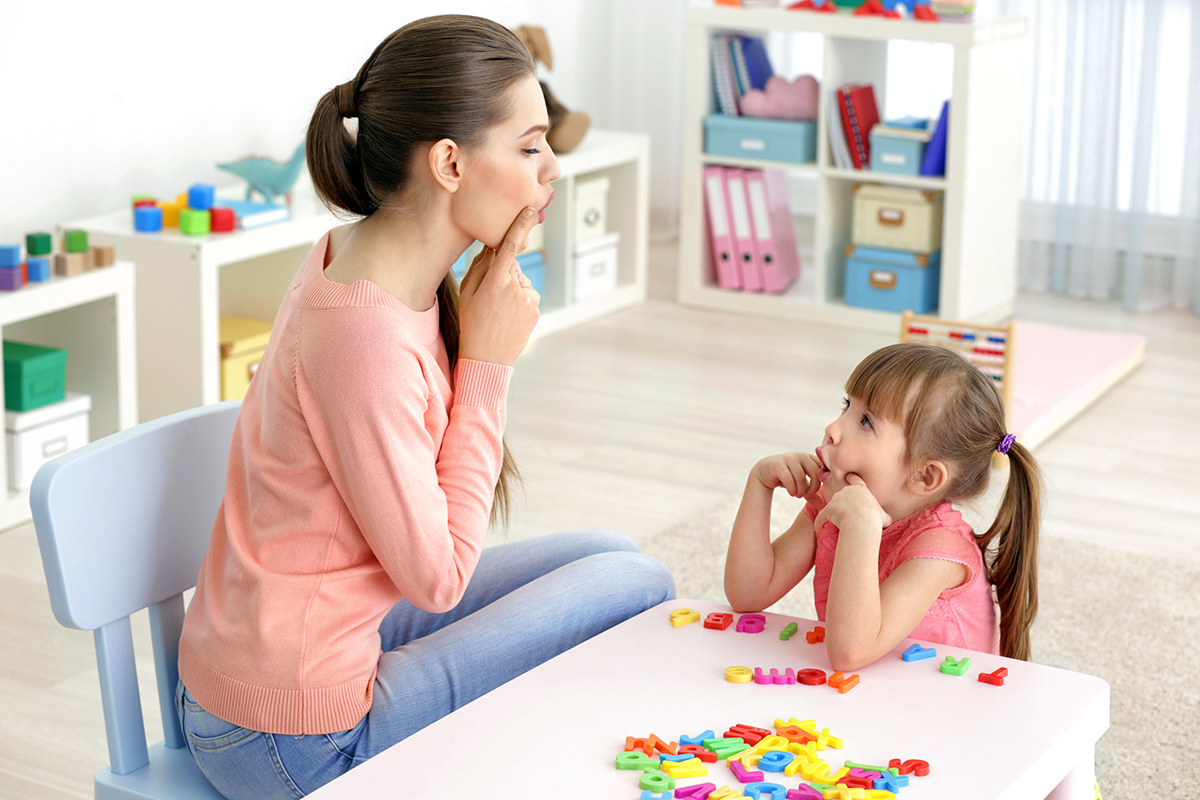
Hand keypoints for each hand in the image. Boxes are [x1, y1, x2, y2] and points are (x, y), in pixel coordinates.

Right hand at [458, 208, 541, 365]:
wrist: (487, 357)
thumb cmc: (472, 322)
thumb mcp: (467, 293)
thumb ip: (479, 266)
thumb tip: (492, 246)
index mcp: (495, 281)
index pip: (509, 247)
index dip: (519, 226)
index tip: (530, 210)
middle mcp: (514, 288)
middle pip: (513, 266)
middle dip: (504, 272)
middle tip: (490, 296)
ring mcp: (528, 299)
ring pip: (522, 281)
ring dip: (513, 288)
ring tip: (499, 309)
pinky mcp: (536, 309)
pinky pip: (529, 295)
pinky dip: (521, 300)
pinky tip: (509, 315)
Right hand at [751, 452, 822, 502]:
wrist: (765, 472)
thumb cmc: (786, 477)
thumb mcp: (801, 485)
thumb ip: (811, 493)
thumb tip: (822, 504)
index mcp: (809, 458)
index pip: (823, 468)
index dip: (821, 482)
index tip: (814, 491)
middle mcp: (801, 456)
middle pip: (814, 472)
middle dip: (812, 488)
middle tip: (807, 495)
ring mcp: (789, 458)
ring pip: (801, 477)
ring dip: (800, 490)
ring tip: (797, 495)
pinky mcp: (778, 465)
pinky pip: (788, 478)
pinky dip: (791, 489)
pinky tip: (791, 492)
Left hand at [813, 474, 891, 533]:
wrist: (862, 520)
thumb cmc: (875, 518)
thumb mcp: (884, 516)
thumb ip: (884, 516)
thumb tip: (887, 520)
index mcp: (861, 489)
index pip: (855, 480)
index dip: (852, 478)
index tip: (848, 477)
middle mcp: (846, 491)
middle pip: (842, 495)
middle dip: (844, 504)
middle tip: (848, 515)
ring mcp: (836, 499)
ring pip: (832, 506)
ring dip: (833, 515)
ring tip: (835, 524)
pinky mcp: (828, 509)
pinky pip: (821, 516)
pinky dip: (819, 523)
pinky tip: (818, 529)